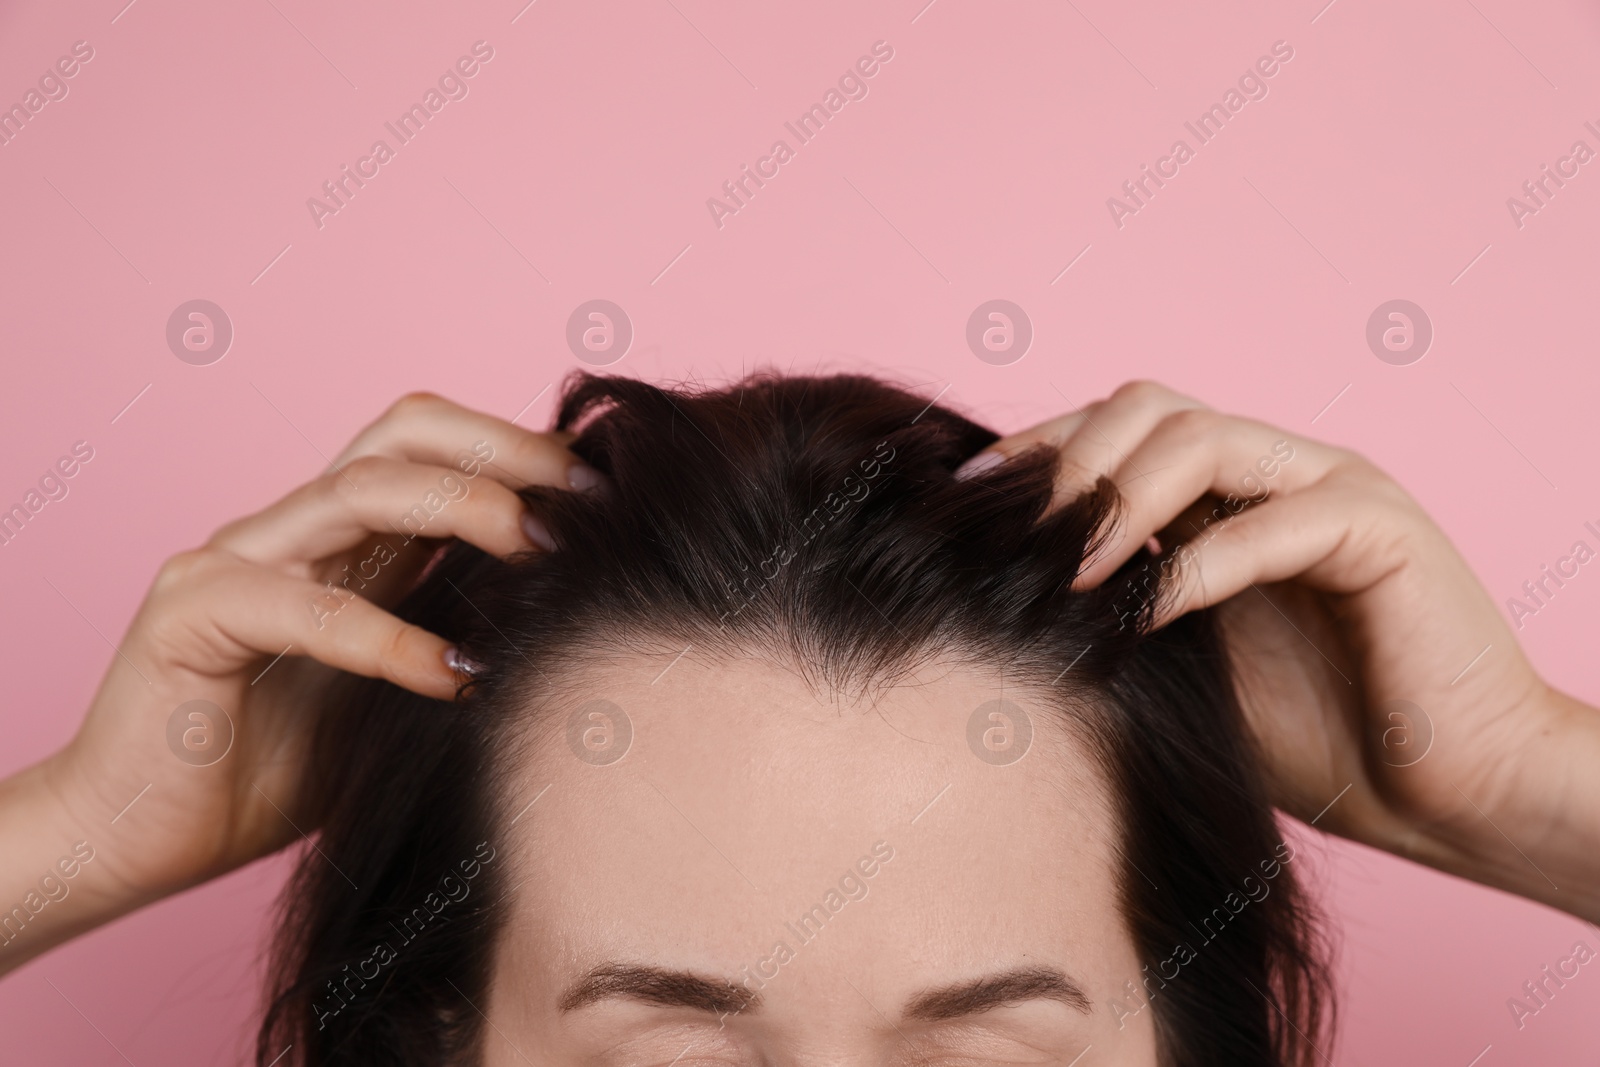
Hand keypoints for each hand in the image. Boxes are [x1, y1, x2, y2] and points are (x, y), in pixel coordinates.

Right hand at [0, 393, 593, 972]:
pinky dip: (390, 638)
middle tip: (584, 499)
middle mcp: (288, 532)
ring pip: (358, 491)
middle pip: (402, 436)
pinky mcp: (190, 617)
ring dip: (463, 509)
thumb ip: (454, 640)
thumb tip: (569, 620)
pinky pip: (305, 609)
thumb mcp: (395, 697)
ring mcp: (233, 562)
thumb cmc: (269, 772)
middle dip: (504, 452)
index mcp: (339, 542)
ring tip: (540, 550)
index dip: (516, 451)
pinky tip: (455, 673)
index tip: (602, 491)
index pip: (429, 446)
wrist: (134, 838)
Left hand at [962, 381, 1599, 920]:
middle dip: (1071, 464)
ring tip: (1072, 574)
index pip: (1114, 429)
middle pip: (1148, 406)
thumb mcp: (1183, 663)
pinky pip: (1277, 520)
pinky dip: (1202, 566)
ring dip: (1122, 502)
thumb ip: (1117, 607)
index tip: (964, 503)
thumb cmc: (1319, 738)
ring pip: (1204, 437)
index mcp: (1226, 492)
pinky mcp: (1384, 530)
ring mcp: (1333, 488)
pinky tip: (1150, 616)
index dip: (1036, 454)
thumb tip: (1002, 591)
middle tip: (1017, 541)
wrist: (1450, 796)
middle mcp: (1276, 471)